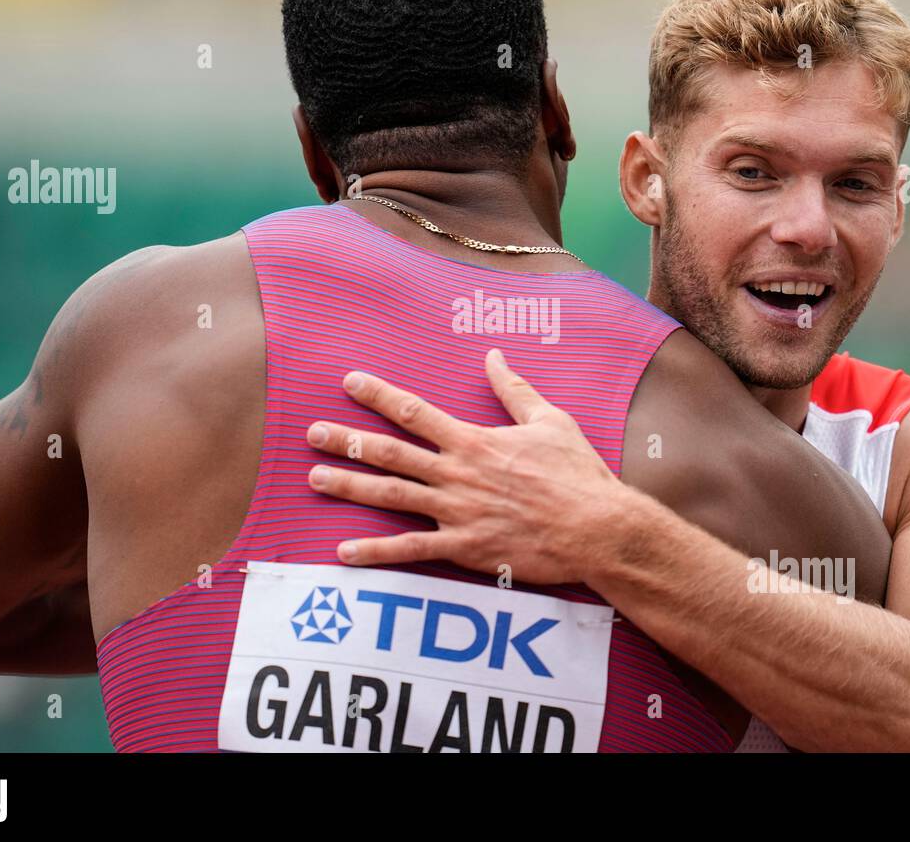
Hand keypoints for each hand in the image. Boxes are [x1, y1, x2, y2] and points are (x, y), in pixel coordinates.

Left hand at [305, 349, 625, 584]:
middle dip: (348, 440)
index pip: (416, 412)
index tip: (350, 382)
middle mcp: (458, 473)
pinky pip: (411, 551)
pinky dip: (376, 554)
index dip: (380, 395)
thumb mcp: (551, 420)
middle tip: (312, 432)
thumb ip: (515, 390)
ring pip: (391, 497)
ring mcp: (457, 512)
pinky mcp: (464, 548)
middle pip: (390, 452)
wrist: (597, 529)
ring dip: (350, 487)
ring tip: (314, 478)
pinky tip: (344, 554)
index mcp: (475, 441)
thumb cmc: (578, 474)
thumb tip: (493, 356)